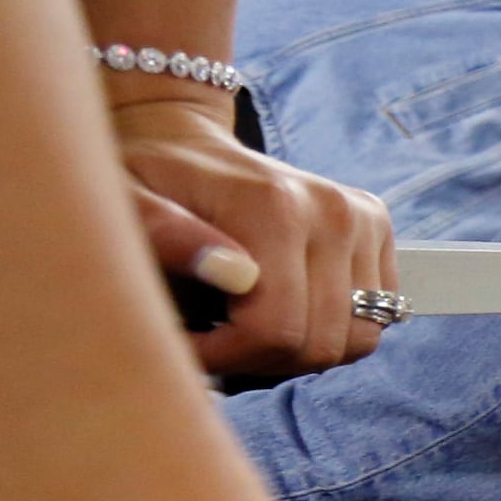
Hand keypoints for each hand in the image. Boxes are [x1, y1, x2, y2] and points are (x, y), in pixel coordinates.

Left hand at [108, 93, 397, 375]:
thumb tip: (238, 276)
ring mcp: (361, 218)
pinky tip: (284, 306)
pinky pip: (373, 317)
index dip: (227, 358)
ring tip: (248, 326)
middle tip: (213, 339)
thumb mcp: (124, 203)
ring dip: (301, 351)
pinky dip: (331, 327)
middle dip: (262, 360)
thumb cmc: (146, 183)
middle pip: (320, 343)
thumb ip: (164, 236)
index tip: (185, 343)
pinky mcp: (376, 227)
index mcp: (275, 206)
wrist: (181, 140)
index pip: (276, 330)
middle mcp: (332, 211)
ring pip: (355, 339)